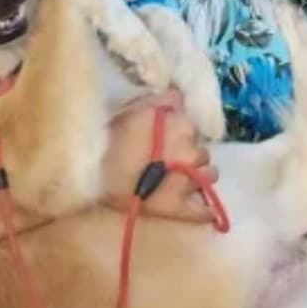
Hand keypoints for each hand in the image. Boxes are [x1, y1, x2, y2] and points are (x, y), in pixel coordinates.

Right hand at [101, 90, 218, 222]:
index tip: (166, 139)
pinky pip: (205, 210)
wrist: (96, 176)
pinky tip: (196, 205)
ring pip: (210, 176)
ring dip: (198, 176)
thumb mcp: (134, 109)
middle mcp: (192, 151)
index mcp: (182, 125)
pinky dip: (204, 209)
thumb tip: (178, 97)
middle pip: (202, 151)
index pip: (192, 127)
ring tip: (179, 180)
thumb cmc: (111, 138)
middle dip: (189, 154)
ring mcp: (190, 181)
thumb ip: (161, 101)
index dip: (179, 133)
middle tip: (170, 160)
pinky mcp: (182, 208)